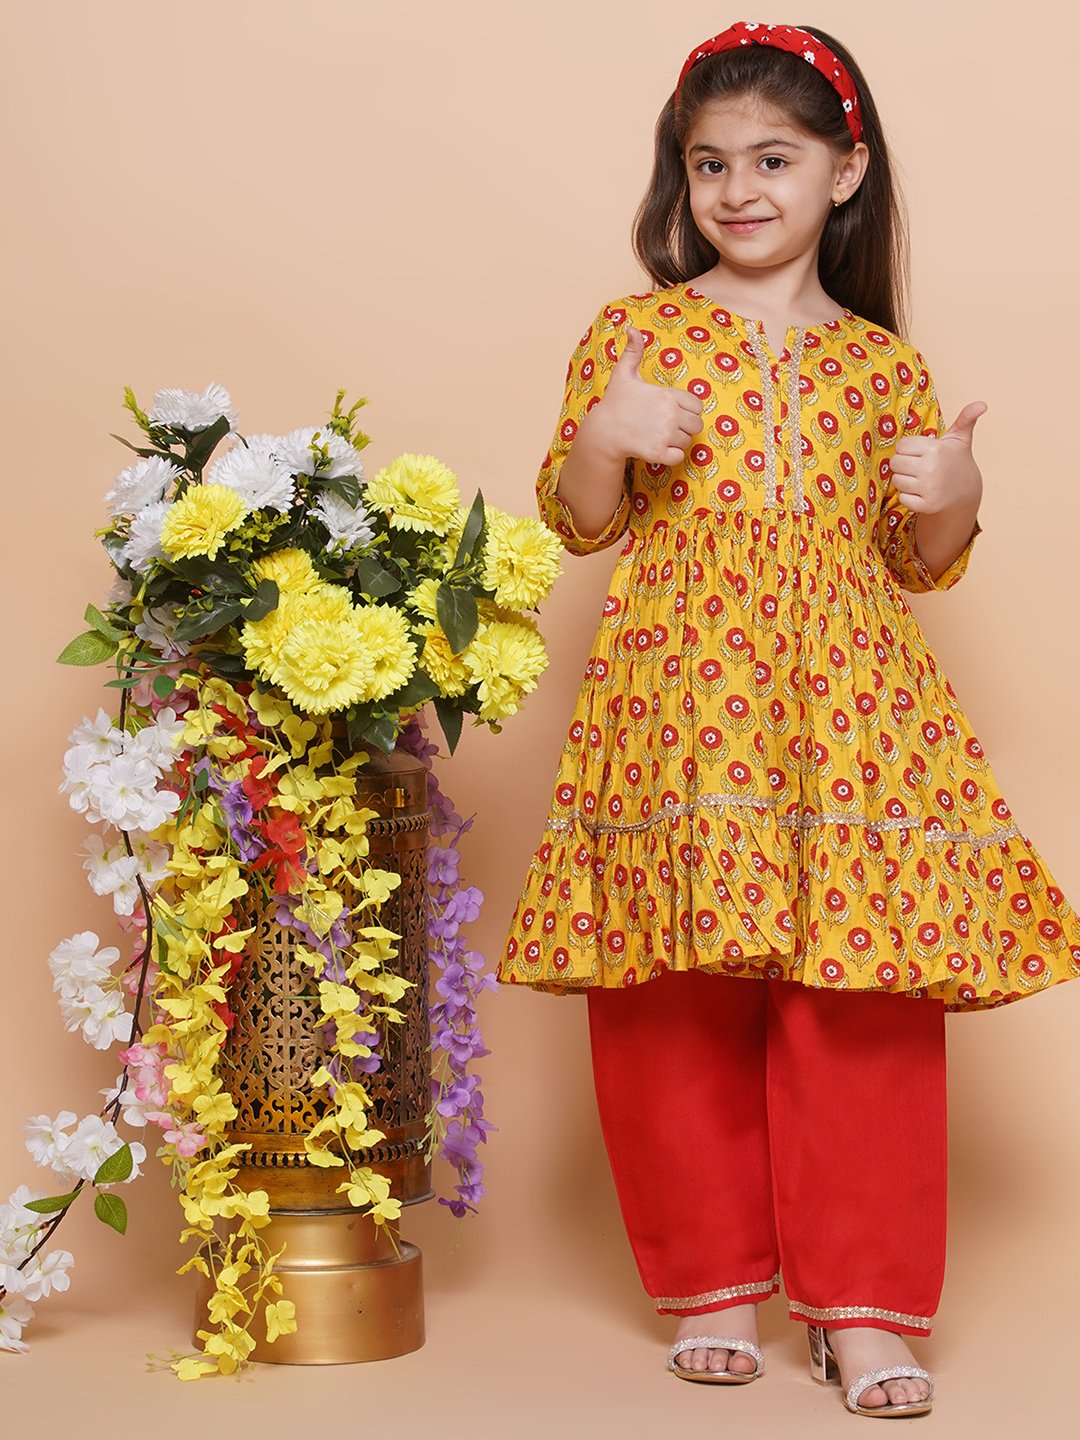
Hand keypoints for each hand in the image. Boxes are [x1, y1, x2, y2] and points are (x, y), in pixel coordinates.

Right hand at [586, 326, 702, 466]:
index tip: (672, 411)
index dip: (688, 410)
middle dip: (685, 427)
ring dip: (677, 441)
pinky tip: (659, 449)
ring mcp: (664, 435)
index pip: (697, 405)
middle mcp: (670, 414)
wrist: (603, 431)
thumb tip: (632, 329)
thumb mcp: (624, 373)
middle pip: (696, 425)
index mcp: (667, 395)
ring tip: (660, 436)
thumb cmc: (615, 402)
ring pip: (687, 441)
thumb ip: (633, 351)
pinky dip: (672, 456)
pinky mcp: (658, 453)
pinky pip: (679, 457)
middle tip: (666, 426)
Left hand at [889, 402, 986, 514]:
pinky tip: (921, 492)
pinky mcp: (926, 505)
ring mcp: (928, 488)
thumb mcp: (960, 438)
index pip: (901, 445)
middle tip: (919, 466)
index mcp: (935, 449)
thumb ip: (966, 418)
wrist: (965, 492)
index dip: (909, 448)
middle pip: (895, 463)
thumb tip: (982, 404)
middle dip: (903, 464)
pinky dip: (908, 496)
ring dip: (904, 480)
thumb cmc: (956, 460)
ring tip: (920, 478)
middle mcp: (931, 468)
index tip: (921, 452)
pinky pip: (902, 497)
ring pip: (896, 480)